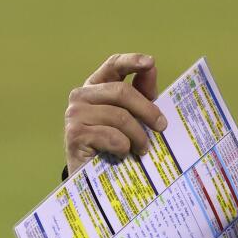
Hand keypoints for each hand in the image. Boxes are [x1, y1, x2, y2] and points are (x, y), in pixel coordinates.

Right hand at [64, 53, 167, 173]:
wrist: (91, 176)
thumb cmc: (113, 143)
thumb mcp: (132, 116)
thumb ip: (141, 93)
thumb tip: (151, 68)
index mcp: (96, 86)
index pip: (113, 65)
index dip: (131, 61)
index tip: (150, 62)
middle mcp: (81, 95)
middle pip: (122, 92)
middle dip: (147, 110)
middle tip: (161, 126)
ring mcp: (75, 114)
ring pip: (120, 117)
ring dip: (138, 136)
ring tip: (143, 148)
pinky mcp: (75, 134)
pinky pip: (112, 136)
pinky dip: (124, 147)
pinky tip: (123, 154)